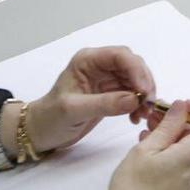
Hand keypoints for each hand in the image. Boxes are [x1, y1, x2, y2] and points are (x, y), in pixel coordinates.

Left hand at [26, 46, 157, 154]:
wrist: (40, 132)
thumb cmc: (50, 118)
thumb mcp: (74, 111)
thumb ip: (104, 104)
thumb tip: (135, 100)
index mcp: (88, 61)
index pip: (120, 56)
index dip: (136, 71)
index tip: (145, 92)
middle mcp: (99, 65)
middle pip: (132, 65)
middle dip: (144, 83)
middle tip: (149, 105)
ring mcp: (106, 78)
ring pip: (135, 79)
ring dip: (144, 95)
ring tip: (143, 114)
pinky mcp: (110, 92)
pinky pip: (132, 92)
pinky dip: (138, 103)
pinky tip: (135, 117)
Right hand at [100, 98, 189, 189]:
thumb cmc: (136, 186)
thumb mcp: (148, 148)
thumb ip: (169, 125)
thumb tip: (182, 106)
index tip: (182, 107)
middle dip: (178, 124)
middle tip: (152, 119)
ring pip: (187, 152)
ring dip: (170, 140)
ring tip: (145, 137)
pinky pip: (182, 167)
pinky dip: (169, 156)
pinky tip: (148, 156)